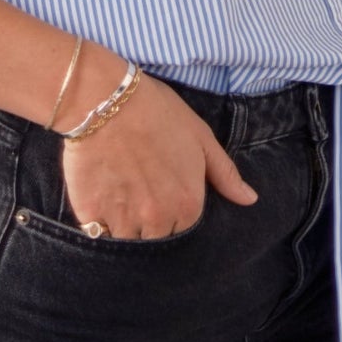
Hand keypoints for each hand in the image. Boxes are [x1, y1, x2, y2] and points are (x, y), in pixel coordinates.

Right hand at [59, 68, 257, 239]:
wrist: (105, 98)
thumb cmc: (156, 112)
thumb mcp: (200, 137)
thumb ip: (225, 174)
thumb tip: (250, 199)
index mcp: (187, 205)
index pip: (185, 229)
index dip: (173, 211)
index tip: (161, 190)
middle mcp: (158, 220)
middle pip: (157, 240)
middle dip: (150, 223)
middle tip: (139, 191)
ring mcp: (123, 220)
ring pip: (128, 242)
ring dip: (125, 226)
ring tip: (119, 195)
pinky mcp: (91, 215)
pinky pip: (98, 235)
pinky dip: (99, 225)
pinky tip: (100, 199)